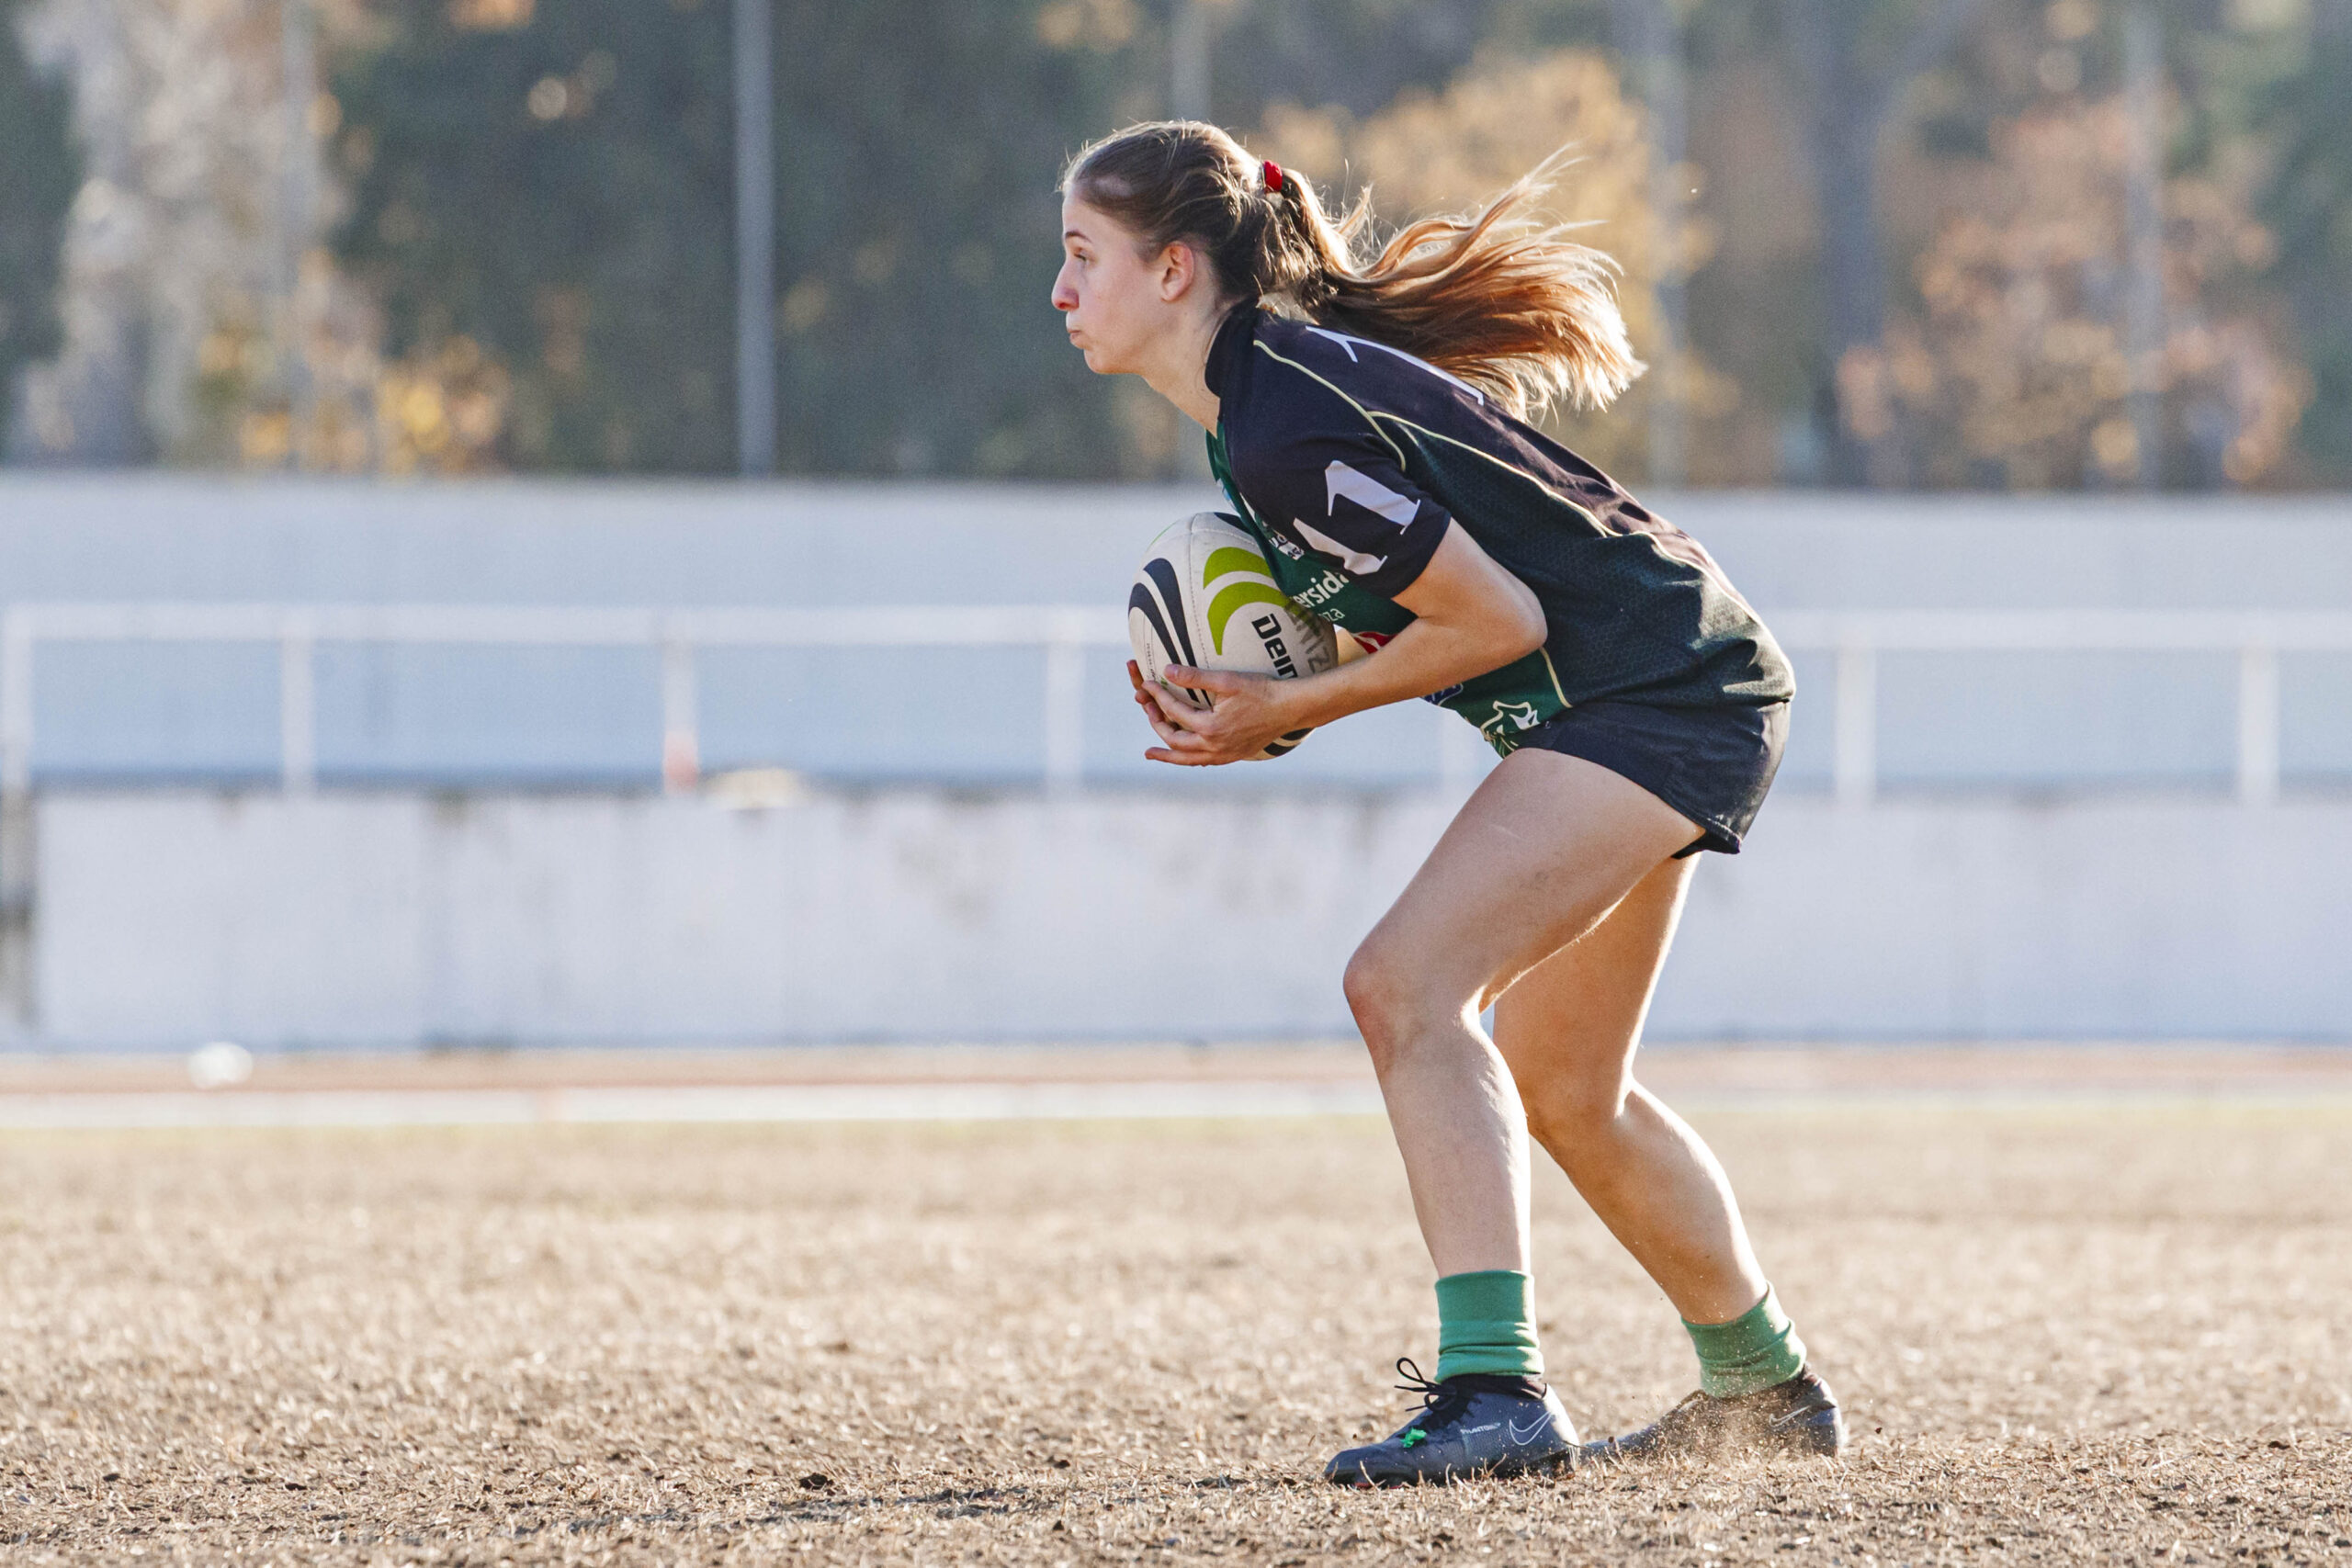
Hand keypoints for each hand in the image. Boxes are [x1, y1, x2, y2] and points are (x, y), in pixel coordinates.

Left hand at [1127, 659, 1302, 765]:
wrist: (1290, 709)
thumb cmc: (1261, 691)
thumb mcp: (1226, 680)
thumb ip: (1194, 677)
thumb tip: (1166, 670)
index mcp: (1209, 727)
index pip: (1174, 711)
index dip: (1158, 696)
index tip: (1147, 683)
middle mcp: (1214, 747)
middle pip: (1174, 740)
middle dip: (1157, 724)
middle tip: (1147, 711)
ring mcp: (1224, 755)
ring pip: (1187, 759)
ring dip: (1167, 755)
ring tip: (1150, 754)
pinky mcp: (1234, 756)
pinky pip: (1204, 762)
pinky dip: (1189, 759)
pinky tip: (1184, 755)